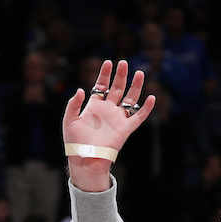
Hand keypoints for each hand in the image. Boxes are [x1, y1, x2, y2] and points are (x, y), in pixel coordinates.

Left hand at [62, 60, 156, 191]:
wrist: (85, 159)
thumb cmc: (75, 143)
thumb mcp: (69, 121)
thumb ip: (73, 104)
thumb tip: (80, 90)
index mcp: (94, 107)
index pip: (101, 86)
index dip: (105, 74)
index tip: (108, 62)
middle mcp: (108, 110)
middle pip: (117, 89)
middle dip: (120, 76)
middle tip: (123, 63)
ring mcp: (117, 119)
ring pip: (130, 99)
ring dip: (135, 86)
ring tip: (140, 73)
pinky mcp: (126, 129)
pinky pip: (139, 117)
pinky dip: (146, 108)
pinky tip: (151, 98)